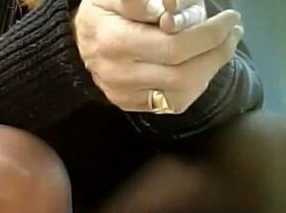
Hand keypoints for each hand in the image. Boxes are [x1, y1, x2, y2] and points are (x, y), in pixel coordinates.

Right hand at [73, 0, 243, 113]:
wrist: (78, 41)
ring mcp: (123, 93)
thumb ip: (141, 0)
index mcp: (114, 41)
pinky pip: (174, 103)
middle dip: (218, 51)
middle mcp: (118, 73)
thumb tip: (171, 13)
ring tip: (223, 46)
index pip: (174, 45)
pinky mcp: (129, 104)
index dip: (209, 33)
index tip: (229, 17)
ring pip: (182, 91)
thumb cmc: (105, 10)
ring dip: (212, 68)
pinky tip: (201, 65)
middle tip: (232, 31)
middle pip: (183, 72)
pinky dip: (196, 84)